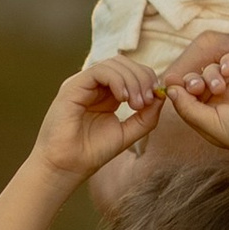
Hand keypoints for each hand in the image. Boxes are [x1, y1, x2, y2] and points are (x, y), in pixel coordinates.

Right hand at [33, 55, 163, 178]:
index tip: (156, 98)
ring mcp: (82, 84)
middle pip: (123, 63)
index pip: (129, 71)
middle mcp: (93, 85)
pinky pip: (99, 71)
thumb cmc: (92, 153)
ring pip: (113, 63)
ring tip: (136, 104)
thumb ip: (146, 116)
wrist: (67, 167)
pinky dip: (117, 80)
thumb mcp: (128, 133)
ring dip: (132, 80)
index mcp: (105, 94)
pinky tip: (123, 99)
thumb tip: (162, 96)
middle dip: (142, 77)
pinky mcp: (72, 87)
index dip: (147, 79)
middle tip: (148, 100)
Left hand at [162, 46, 228, 169]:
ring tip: (221, 85)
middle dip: (193, 80)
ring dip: (211, 73)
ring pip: (212, 68)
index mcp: (210, 116)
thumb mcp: (210, 125)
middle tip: (197, 86)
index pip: (187, 97)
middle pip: (197, 80)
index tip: (179, 88)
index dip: (181, 90)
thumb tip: (169, 90)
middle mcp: (222, 100)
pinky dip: (227, 60)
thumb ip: (187, 109)